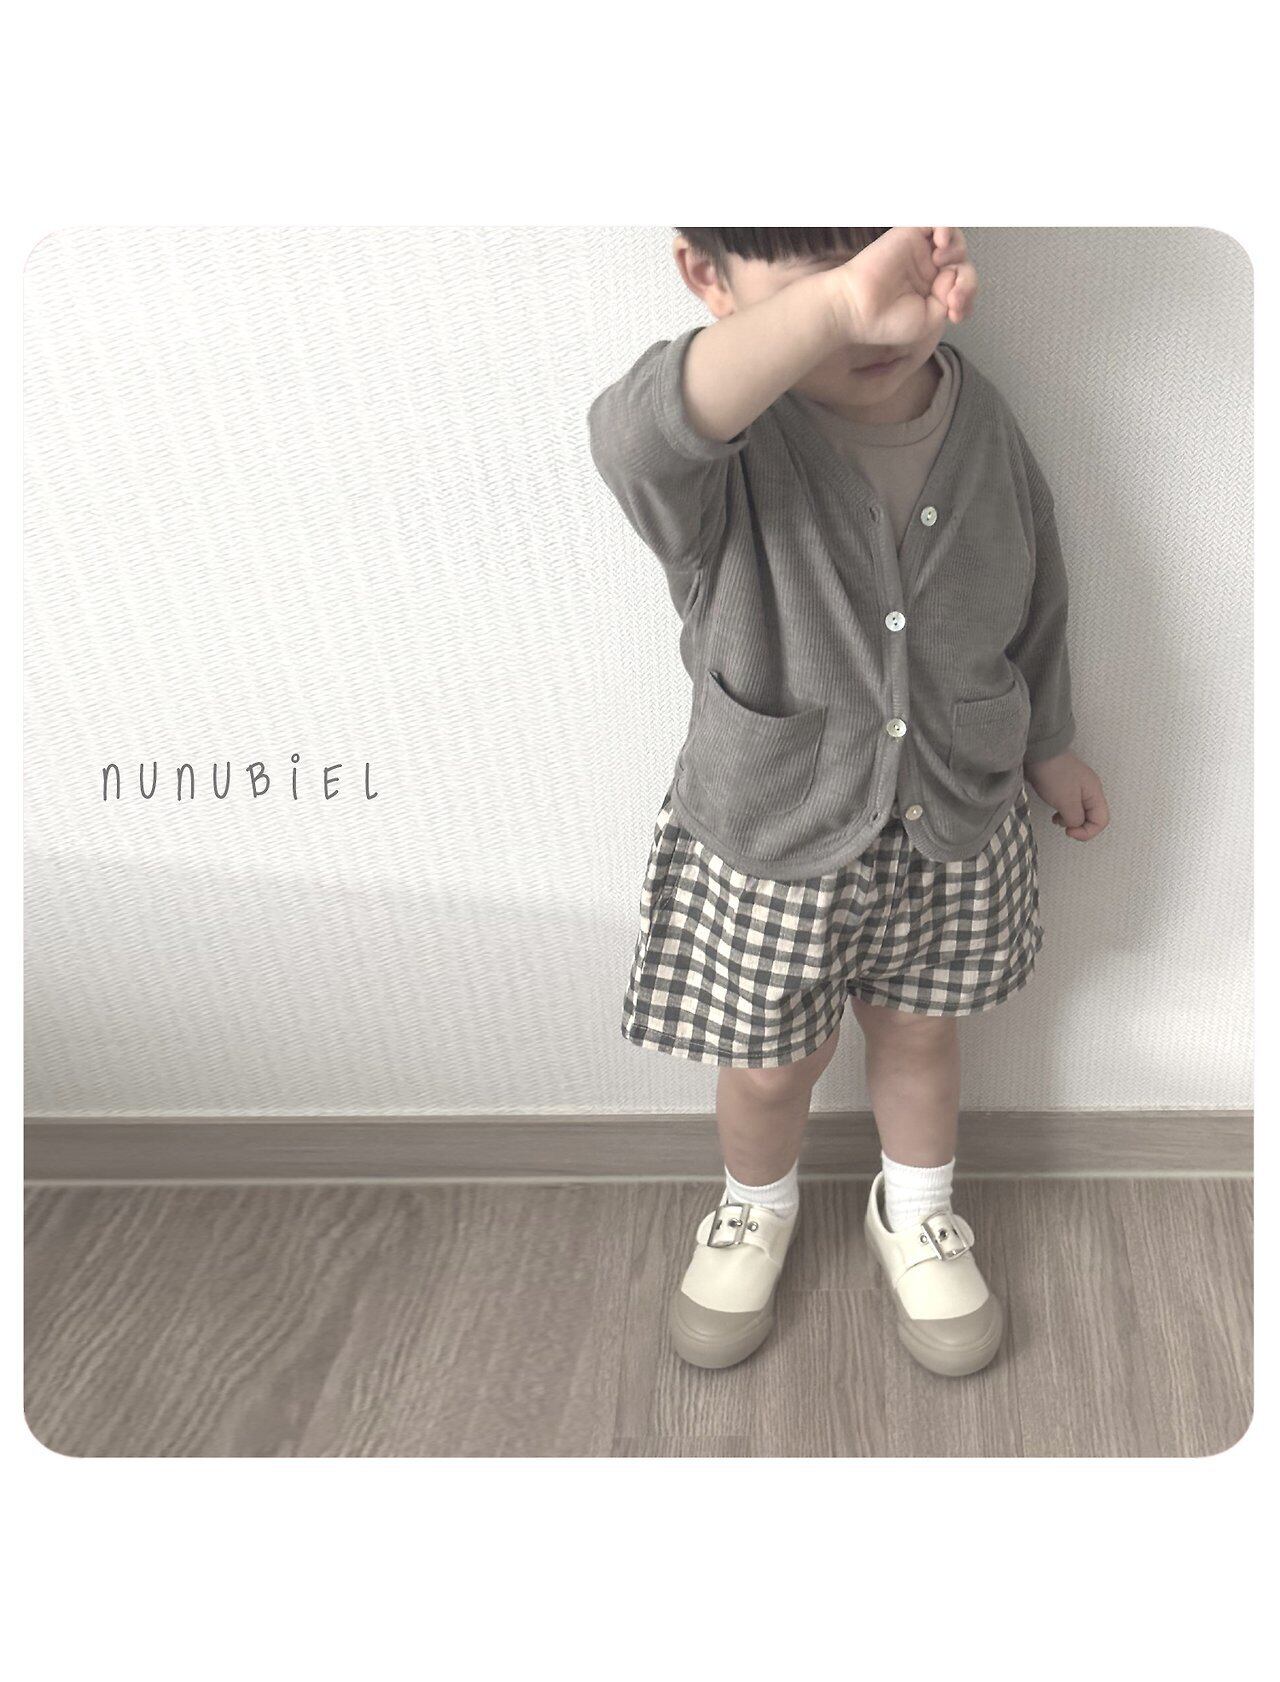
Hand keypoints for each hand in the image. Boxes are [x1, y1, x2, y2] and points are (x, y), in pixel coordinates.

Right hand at [827, 227, 977, 345]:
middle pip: (962, 262)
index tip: (955, 314)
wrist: (859, 309)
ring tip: (941, 263)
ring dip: (956, 252)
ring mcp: (920, 252)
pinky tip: (941, 243)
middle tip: (952, 298)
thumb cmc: (887, 320)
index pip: (962, 284)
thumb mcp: (930, 320)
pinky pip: (936, 223)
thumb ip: (950, 298)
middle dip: (965, 280)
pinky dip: (946, 228)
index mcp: (933, 291)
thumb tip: (954, 273)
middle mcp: (928, 269)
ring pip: (953, 242)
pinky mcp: (910, 235)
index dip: (966, 295)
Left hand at [1024, 750, 1109, 840]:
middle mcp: (1090, 791)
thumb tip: (1075, 824)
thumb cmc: (1054, 773)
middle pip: (1092, 817)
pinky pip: (1070, 806)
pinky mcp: (1066, 787)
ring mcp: (1078, 788)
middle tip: (1063, 825)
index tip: (1069, 831)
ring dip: (1069, 820)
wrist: (1039, 752)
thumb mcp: (1066, 801)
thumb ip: (1075, 818)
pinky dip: (1063, 813)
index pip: (1101, 821)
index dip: (1087, 832)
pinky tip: (1054, 812)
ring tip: (1056, 818)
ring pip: (1080, 812)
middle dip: (1078, 826)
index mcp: (1095, 793)